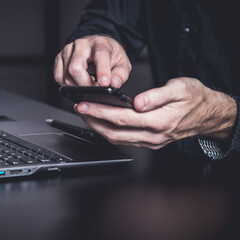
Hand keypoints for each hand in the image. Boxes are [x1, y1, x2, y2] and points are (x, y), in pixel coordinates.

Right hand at [54, 35, 131, 87]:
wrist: (98, 47)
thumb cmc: (110, 55)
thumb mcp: (122, 63)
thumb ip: (120, 75)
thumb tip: (113, 84)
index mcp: (100, 43)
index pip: (100, 55)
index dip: (102, 71)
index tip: (104, 84)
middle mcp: (81, 44)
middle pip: (75, 67)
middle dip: (85, 84)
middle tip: (95, 89)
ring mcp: (68, 50)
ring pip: (66, 75)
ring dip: (77, 85)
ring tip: (88, 83)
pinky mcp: (59, 58)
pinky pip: (58, 76)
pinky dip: (67, 84)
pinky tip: (77, 81)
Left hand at [74, 78, 236, 148]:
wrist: (209, 115)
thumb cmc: (195, 98)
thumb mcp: (180, 88)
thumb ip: (157, 96)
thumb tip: (137, 103)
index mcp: (160, 120)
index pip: (122, 118)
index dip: (100, 111)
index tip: (85, 104)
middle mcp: (154, 135)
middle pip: (115, 132)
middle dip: (93, 120)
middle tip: (79, 109)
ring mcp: (152, 142)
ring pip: (117, 139)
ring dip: (98, 128)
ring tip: (86, 114)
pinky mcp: (151, 142)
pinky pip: (125, 140)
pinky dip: (110, 132)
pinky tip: (102, 123)